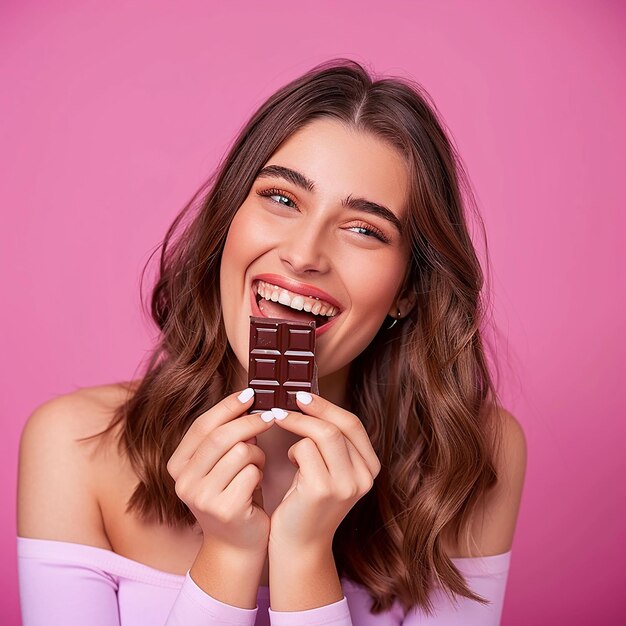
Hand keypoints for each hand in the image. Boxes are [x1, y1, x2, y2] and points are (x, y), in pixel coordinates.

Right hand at [166, 388, 274, 556]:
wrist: (236, 546)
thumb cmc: (233, 495)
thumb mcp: (220, 465)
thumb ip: (224, 438)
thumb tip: (248, 399)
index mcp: (178, 465)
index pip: (203, 425)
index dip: (228, 406)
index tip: (251, 393)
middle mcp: (184, 481)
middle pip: (221, 436)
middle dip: (251, 422)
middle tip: (271, 416)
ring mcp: (202, 497)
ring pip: (240, 452)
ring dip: (257, 454)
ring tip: (256, 466)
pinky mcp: (224, 510)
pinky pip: (252, 472)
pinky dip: (260, 473)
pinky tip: (257, 485)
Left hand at [268, 392, 381, 550]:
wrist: (299, 546)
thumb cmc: (307, 503)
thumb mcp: (328, 470)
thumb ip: (330, 443)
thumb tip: (309, 401)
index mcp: (370, 468)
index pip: (352, 424)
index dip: (327, 406)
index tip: (302, 396)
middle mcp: (365, 476)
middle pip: (338, 426)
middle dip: (310, 410)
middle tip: (284, 404)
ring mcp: (346, 485)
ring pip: (323, 434)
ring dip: (298, 430)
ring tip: (288, 444)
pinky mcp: (324, 490)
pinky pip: (305, 450)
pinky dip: (293, 451)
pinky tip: (290, 464)